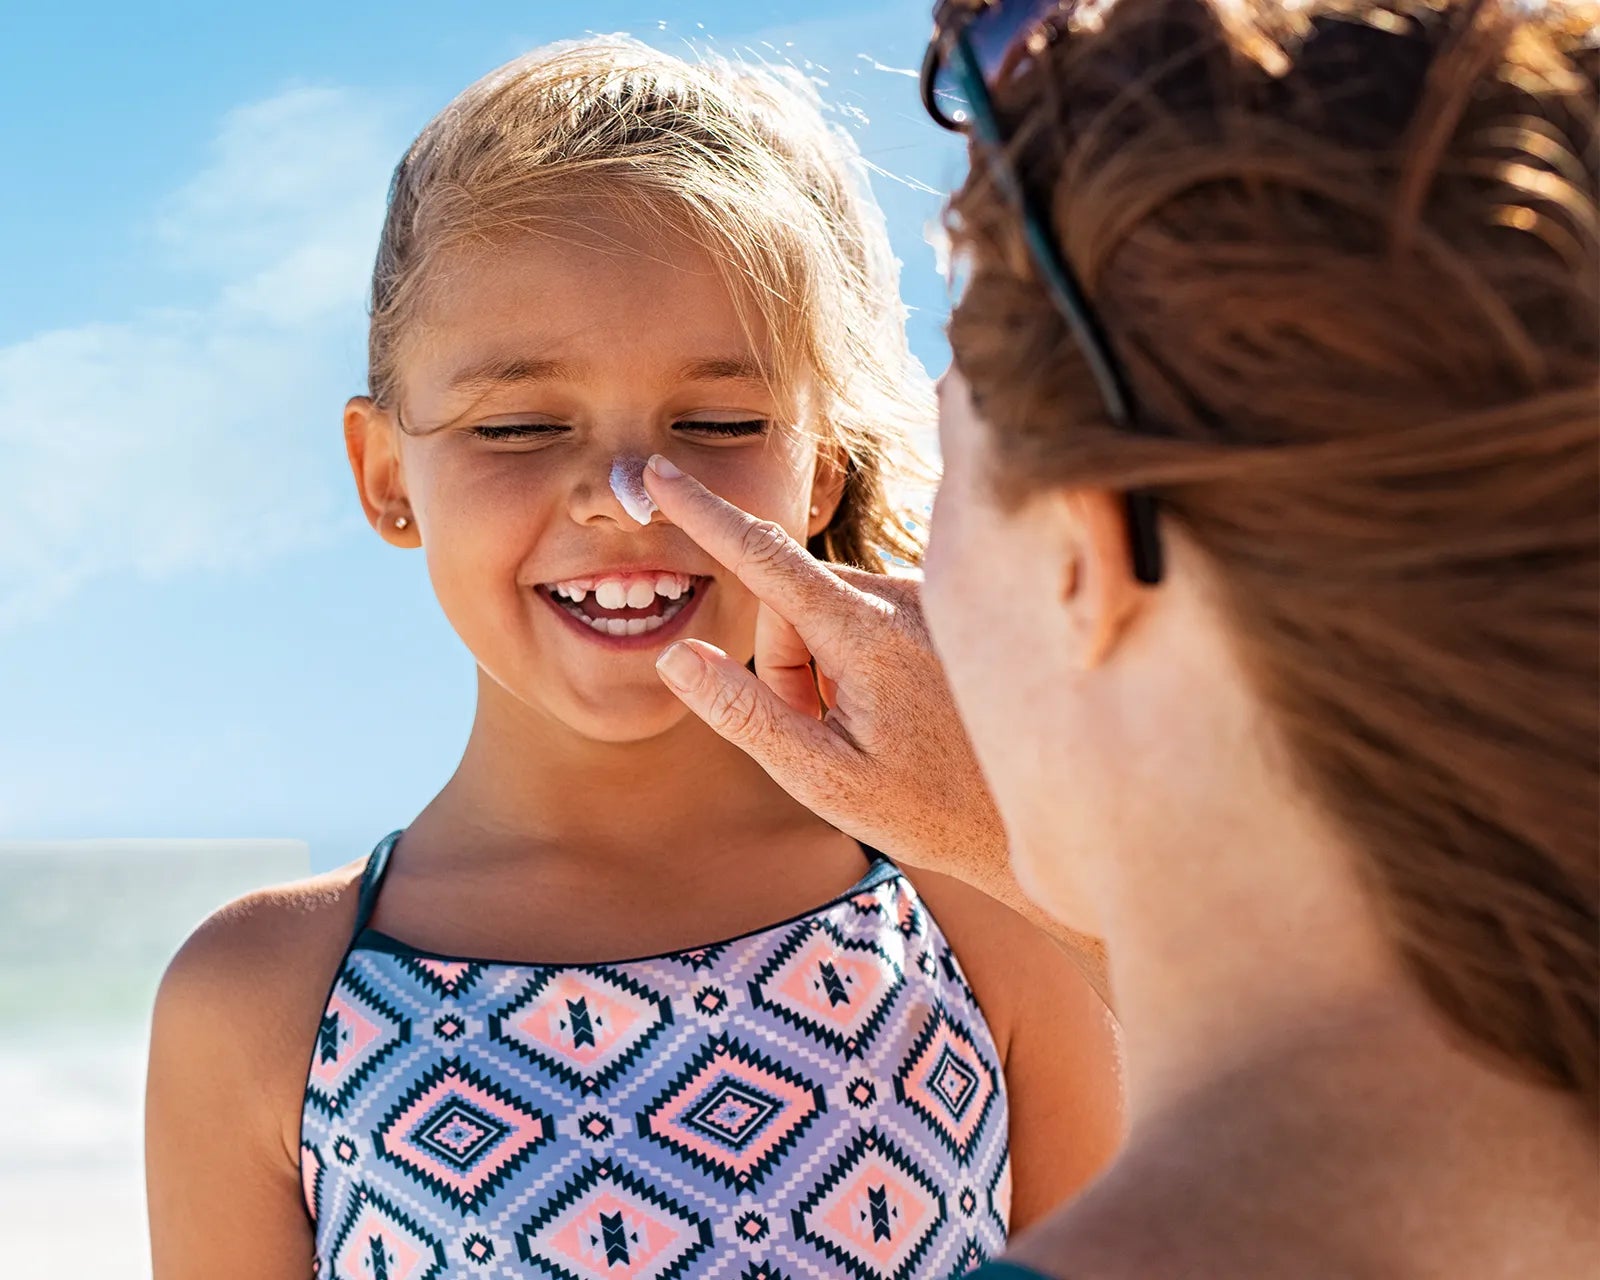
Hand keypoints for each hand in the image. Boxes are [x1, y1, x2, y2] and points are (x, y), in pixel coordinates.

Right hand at [642, 456, 1108, 996]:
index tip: (658, 473)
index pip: (765, 559)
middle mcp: (905, 597)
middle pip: (791, 603)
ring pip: (827, 611)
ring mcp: (929, 599)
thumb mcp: (823, 779)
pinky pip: (866, 615)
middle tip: (825, 736)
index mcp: (869, 634)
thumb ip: (745, 714)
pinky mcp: (942, 609)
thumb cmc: (931, 811)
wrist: (1037, 815)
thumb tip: (677, 654)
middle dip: (786, 664)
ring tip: (871, 732)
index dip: (703, 514)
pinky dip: (858, 660)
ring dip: (824, 666)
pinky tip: (900, 712)